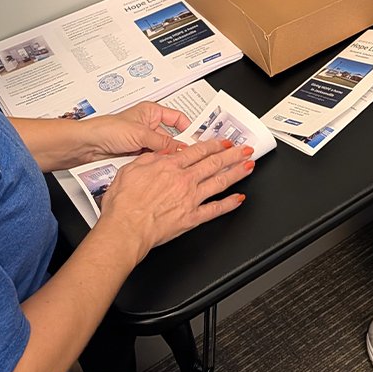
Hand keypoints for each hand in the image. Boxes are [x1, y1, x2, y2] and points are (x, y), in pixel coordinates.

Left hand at [75, 102, 190, 164]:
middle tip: (186, 156)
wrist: (87, 145)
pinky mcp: (137, 152)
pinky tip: (158, 167)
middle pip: (171, 136)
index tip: (196, 139)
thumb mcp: (140, 134)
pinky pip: (152, 158)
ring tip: (170, 163)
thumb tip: (181, 148)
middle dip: (176, 146)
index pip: (178, 118)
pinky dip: (155, 163)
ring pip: (162, 150)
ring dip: (164, 156)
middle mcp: (149, 124)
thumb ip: (163, 142)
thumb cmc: (107, 129)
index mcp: (152, 111)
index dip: (188, 128)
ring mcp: (143, 140)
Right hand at [100, 138, 253, 256]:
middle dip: (232, 155)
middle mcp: (184, 180)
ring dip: (236, 172)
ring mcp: (190, 199)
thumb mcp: (130, 169)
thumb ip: (151, 158)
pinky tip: (239, 198)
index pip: (198, 151)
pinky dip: (229, 204)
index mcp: (170, 167)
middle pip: (214, 163)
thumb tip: (164, 152)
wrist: (125, 229)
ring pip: (219, 182)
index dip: (214, 145)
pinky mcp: (192, 218)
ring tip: (249, 166)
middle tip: (245, 149)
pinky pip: (215, 209)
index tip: (224, 142)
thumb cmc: (123, 204)